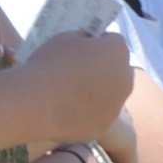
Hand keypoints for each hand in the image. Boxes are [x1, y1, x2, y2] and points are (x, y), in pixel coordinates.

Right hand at [14, 26, 134, 145]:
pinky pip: (101, 114)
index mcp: (118, 52)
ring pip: (112, 94)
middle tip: (80, 72)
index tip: (82, 50)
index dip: (98, 43)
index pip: (113, 41)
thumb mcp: (66, 38)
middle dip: (105, 68)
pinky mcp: (105, 125)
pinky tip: (70, 111)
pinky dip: (91, 112)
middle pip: (118, 69)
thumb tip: (88, 44)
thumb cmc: (51, 64)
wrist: (36, 103)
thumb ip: (84, 39)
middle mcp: (126, 78)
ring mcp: (118, 105)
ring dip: (100, 91)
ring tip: (72, 94)